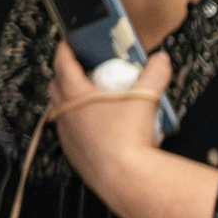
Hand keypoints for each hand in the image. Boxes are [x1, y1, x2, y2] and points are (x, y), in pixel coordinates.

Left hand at [50, 43, 170, 199]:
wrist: (124, 176)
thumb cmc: (128, 137)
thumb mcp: (146, 98)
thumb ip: (155, 74)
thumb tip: (161, 59)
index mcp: (76, 94)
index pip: (63, 62)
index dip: (65, 48)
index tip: (68, 41)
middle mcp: (65, 112)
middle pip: (56, 84)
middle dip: (66, 73)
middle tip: (83, 68)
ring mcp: (67, 133)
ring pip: (60, 108)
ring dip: (70, 99)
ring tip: (91, 98)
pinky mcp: (73, 152)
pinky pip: (70, 131)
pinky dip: (78, 122)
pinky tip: (97, 125)